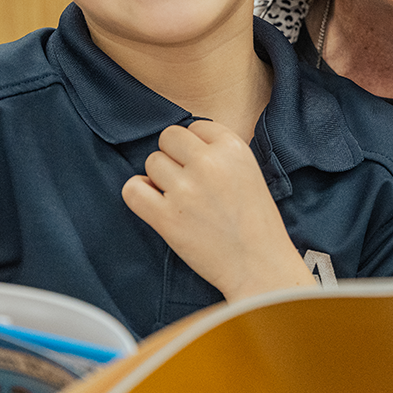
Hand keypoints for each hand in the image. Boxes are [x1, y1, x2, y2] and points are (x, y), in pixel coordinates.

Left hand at [122, 119, 313, 300]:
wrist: (259, 266)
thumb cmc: (257, 224)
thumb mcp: (249, 172)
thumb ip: (220, 152)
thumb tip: (183, 144)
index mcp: (233, 148)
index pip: (195, 126)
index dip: (195, 147)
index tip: (203, 167)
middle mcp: (209, 163)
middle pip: (169, 138)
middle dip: (174, 157)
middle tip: (188, 181)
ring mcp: (186, 190)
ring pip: (151, 162)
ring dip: (160, 178)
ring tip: (180, 199)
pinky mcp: (167, 218)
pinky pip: (133, 189)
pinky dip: (138, 193)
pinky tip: (154, 203)